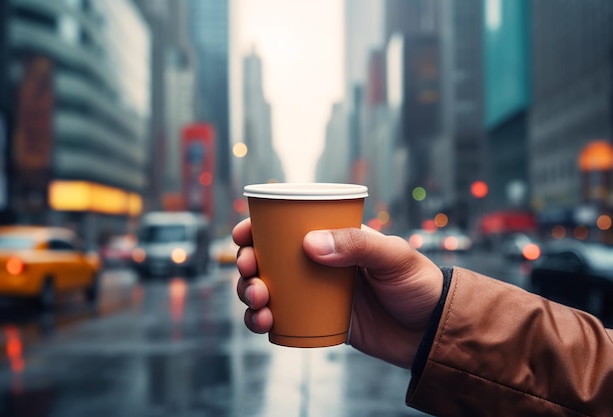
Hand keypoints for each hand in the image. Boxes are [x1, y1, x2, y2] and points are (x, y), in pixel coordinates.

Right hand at [233, 218, 443, 367]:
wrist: (432, 332)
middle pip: (266, 259)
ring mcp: (313, 294)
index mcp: (332, 239)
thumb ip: (357, 245)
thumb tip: (309, 244)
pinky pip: (278, 319)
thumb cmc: (418, 284)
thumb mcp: (394, 256)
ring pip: (265, 289)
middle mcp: (316, 264)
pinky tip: (263, 323)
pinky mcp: (314, 321)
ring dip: (248, 293)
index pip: (285, 227)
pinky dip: (261, 321)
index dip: (255, 228)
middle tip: (249, 271)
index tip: (242, 234)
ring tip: (258, 301)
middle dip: (246, 264)